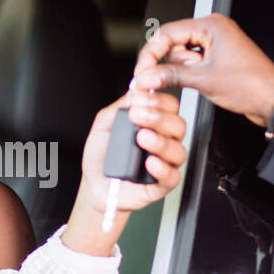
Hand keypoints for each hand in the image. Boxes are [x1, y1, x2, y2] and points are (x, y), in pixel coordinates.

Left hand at [61, 86, 186, 256]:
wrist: (95, 184)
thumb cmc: (102, 156)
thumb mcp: (104, 125)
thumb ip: (120, 107)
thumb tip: (135, 89)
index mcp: (154, 124)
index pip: (170, 106)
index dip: (158, 99)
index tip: (140, 96)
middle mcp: (163, 141)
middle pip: (178, 125)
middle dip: (159, 117)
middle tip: (138, 115)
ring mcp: (164, 162)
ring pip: (178, 150)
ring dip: (161, 142)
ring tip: (141, 138)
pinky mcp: (161, 184)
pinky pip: (172, 177)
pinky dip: (162, 168)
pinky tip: (149, 162)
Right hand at [131, 14, 273, 131]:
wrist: (272, 101)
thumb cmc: (251, 85)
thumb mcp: (204, 80)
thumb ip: (170, 76)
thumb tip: (146, 77)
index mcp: (211, 25)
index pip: (167, 33)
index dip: (151, 54)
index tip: (142, 71)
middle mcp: (213, 30)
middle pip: (173, 43)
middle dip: (171, 64)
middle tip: (170, 80)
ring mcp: (216, 44)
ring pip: (181, 55)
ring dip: (183, 71)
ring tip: (200, 81)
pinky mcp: (217, 58)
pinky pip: (192, 63)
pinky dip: (190, 74)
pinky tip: (199, 83)